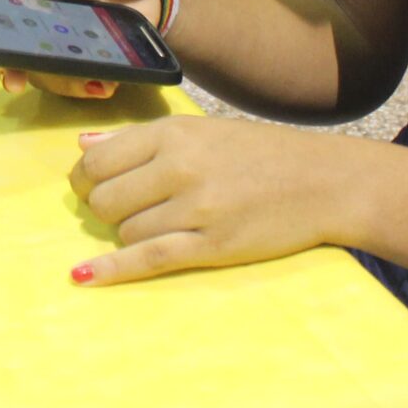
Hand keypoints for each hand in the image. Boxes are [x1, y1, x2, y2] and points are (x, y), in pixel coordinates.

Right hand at [0, 0, 162, 98]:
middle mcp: (36, 8)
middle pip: (1, 35)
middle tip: (10, 78)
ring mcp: (55, 37)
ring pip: (33, 65)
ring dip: (53, 79)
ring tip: (90, 83)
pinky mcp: (77, 59)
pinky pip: (65, 80)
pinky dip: (81, 87)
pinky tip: (103, 85)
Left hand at [68, 116, 348, 283]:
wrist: (325, 181)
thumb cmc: (258, 153)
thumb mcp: (198, 131)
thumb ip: (138, 139)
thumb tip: (82, 144)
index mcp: (172, 134)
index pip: (97, 161)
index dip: (84, 180)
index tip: (89, 189)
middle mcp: (179, 167)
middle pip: (104, 200)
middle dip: (105, 210)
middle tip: (127, 210)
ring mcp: (197, 209)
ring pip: (125, 232)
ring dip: (132, 234)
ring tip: (164, 224)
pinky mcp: (213, 246)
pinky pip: (149, 259)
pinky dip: (112, 270)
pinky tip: (84, 277)